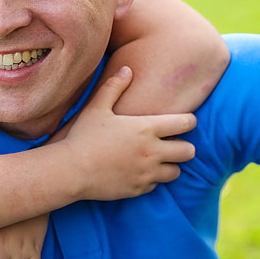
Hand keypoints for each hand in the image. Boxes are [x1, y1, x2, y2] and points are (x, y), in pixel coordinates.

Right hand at [60, 66, 196, 200]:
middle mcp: (152, 152)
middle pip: (189, 151)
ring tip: (159, 159)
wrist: (70, 171)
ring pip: (176, 172)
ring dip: (170, 165)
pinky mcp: (138, 189)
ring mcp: (146, 173)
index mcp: (146, 128)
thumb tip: (127, 69)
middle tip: (175, 143)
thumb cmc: (83, 136)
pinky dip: (152, 179)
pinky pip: (156, 185)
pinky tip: (140, 171)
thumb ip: (114, 87)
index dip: (189, 121)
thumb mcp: (97, 107)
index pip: (185, 123)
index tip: (184, 121)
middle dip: (185, 146)